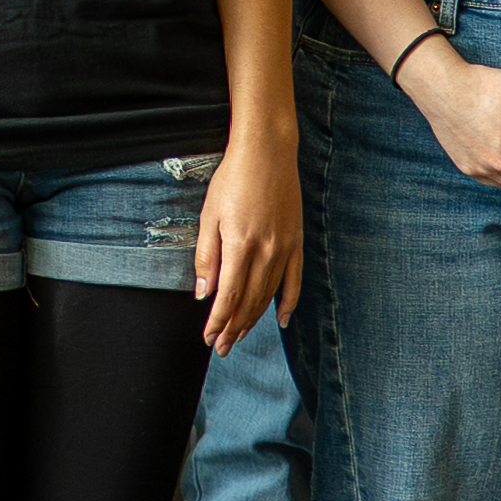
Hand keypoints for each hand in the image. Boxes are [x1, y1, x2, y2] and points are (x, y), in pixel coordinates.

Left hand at [195, 141, 301, 348]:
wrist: (267, 153)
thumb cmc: (232, 180)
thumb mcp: (209, 215)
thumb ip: (207, 256)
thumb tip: (204, 293)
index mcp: (240, 246)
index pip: (229, 296)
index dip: (218, 321)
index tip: (208, 338)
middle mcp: (266, 252)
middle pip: (249, 302)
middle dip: (233, 328)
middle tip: (221, 347)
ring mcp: (285, 249)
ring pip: (269, 296)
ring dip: (253, 320)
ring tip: (239, 336)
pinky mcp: (296, 243)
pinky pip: (293, 281)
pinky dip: (287, 303)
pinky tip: (279, 319)